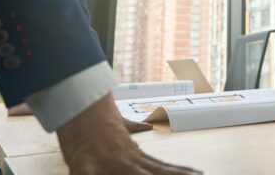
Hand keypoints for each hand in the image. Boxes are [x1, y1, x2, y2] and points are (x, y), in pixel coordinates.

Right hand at [57, 93, 200, 173]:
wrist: (76, 106)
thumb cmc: (95, 123)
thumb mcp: (118, 126)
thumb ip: (134, 127)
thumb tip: (147, 125)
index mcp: (134, 153)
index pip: (162, 166)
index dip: (180, 171)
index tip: (198, 173)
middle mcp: (126, 158)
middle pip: (156, 170)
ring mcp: (108, 160)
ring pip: (135, 173)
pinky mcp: (82, 164)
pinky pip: (86, 174)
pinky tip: (107, 169)